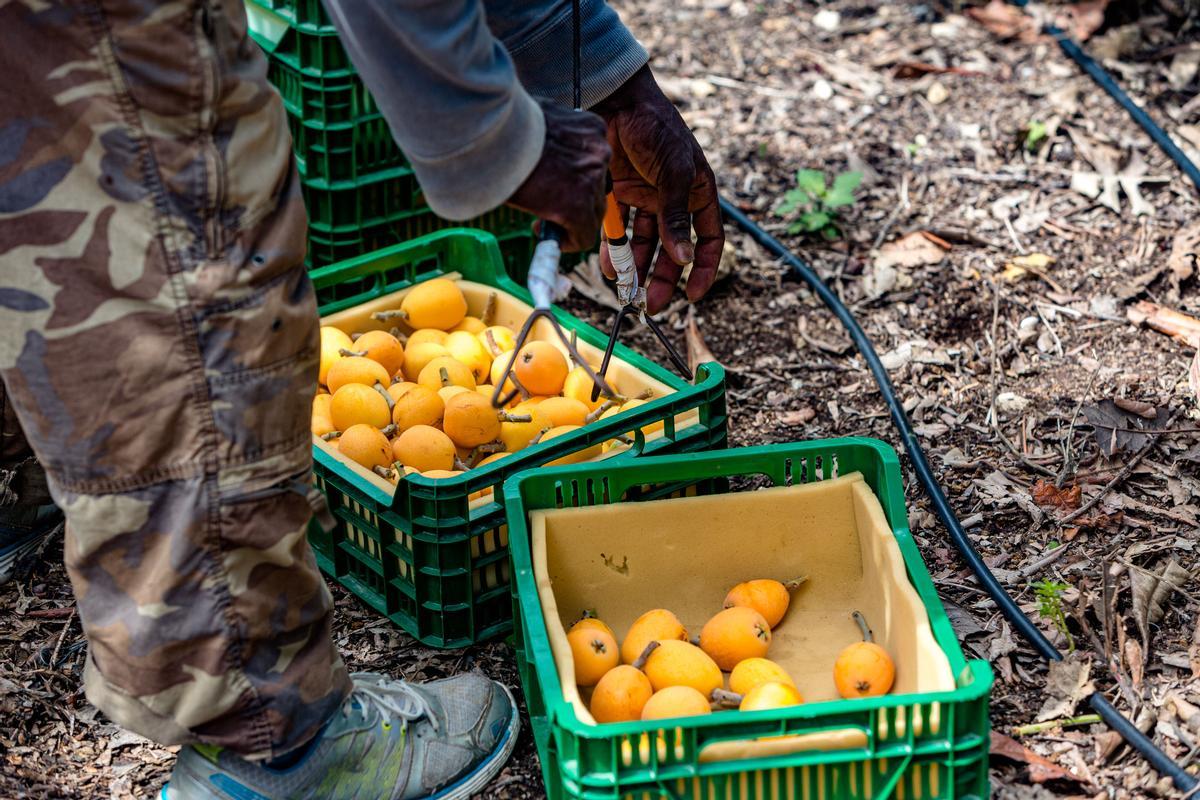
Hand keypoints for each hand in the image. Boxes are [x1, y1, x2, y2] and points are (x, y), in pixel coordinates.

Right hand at [507, 103, 610, 251]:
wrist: (492, 131)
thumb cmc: (504, 122)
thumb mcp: (538, 116)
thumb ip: (550, 134)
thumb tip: (537, 147)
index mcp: (590, 128)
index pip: (593, 162)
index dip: (575, 179)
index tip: (554, 184)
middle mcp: (598, 152)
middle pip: (597, 189)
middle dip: (575, 201)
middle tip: (549, 206)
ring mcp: (591, 180)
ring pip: (592, 214)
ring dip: (570, 222)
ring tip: (542, 221)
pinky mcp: (577, 206)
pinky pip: (583, 236)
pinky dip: (567, 241)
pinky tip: (542, 233)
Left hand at [593, 65, 723, 314]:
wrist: (616, 102)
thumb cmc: (657, 129)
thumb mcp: (673, 172)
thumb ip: (676, 216)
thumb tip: (685, 257)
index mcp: (699, 194)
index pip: (709, 241)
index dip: (704, 269)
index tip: (692, 296)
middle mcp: (674, 201)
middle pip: (672, 250)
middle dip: (662, 278)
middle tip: (650, 303)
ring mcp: (647, 200)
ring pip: (644, 245)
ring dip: (636, 268)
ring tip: (625, 289)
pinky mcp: (621, 196)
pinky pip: (619, 231)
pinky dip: (614, 250)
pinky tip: (609, 266)